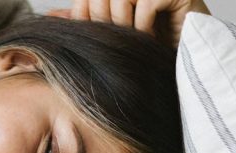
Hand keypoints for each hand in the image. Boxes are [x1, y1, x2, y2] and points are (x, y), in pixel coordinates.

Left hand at [47, 0, 209, 46]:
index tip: (98, 38)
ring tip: (136, 40)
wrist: (185, 64)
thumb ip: (83, 22)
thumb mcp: (108, 38)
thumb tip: (50, 15)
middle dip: (105, 24)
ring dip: (124, 26)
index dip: (85, 15)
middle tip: (120, 42)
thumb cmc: (146, 52)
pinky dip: (144, 26)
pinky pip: (145, 3)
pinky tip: (152, 38)